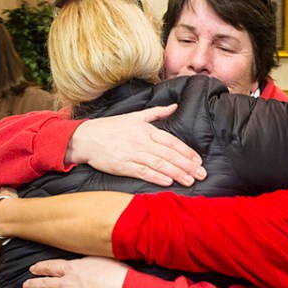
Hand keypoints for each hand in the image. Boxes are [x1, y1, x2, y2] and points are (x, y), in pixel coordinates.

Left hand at [25, 257, 127, 287]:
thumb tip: (90, 263)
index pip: (52, 266)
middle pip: (46, 284)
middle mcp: (67, 283)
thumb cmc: (115, 272)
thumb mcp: (100, 259)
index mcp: (72, 268)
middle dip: (34, 285)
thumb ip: (90, 262)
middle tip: (26, 286)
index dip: (41, 267)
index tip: (33, 269)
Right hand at [67, 104, 206, 186]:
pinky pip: (142, 172)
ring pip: (159, 164)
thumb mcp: (135, 116)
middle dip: (187, 165)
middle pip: (169, 154)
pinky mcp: (122, 166)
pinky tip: (168, 182)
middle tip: (201, 174)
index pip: (171, 141)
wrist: (85, 138)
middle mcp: (141, 141)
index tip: (198, 160)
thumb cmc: (111, 128)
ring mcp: (132, 154)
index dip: (186, 151)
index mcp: (146, 129)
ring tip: (190, 180)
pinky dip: (156, 177)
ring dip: (176, 173)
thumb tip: (175, 105)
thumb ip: (157, 112)